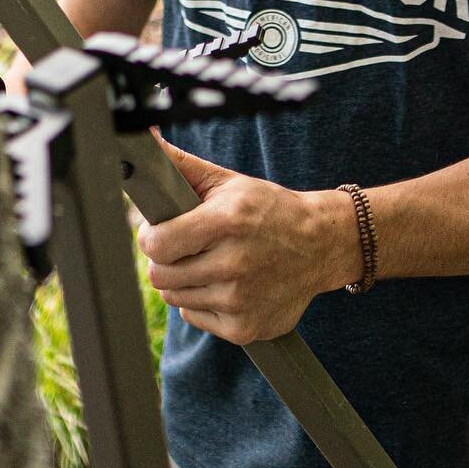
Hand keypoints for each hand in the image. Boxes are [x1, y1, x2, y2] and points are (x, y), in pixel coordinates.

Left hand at [138, 138, 360, 344]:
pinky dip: (202, 302)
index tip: (158, 231)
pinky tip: (225, 284)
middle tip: (186, 247)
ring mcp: (240, 300)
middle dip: (166, 260)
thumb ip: (182, 166)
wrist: (321, 245)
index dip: (150, 236)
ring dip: (184, 282)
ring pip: (174, 298)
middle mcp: (233, 264)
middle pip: (160, 276)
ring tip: (209, 263)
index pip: (157, 244)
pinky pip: (195, 317)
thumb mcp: (230, 182)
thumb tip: (147, 139)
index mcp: (226, 222)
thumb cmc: (269, 209)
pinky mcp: (245, 328)